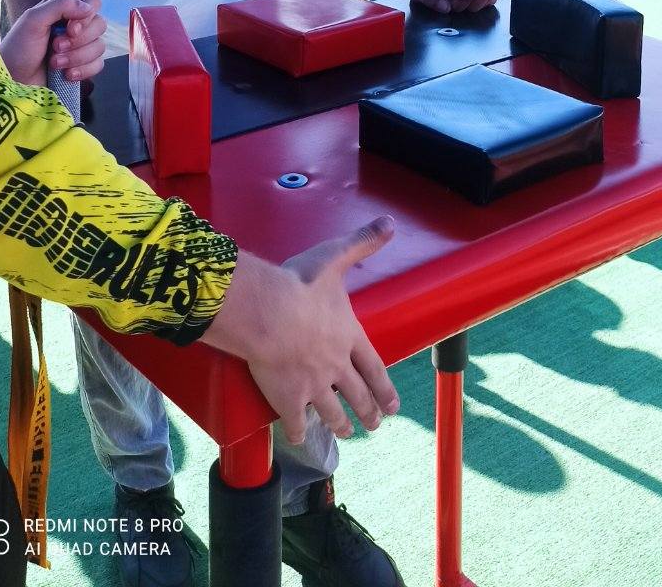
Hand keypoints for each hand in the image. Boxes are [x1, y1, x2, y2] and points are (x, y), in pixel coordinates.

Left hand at [0, 0, 105, 85]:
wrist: (12, 80)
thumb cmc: (18, 47)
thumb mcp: (33, 20)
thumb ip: (60, 5)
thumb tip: (88, 8)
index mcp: (64, 9)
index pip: (93, 1)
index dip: (87, 15)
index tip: (70, 29)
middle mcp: (75, 25)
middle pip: (100, 24)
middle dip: (79, 41)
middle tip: (56, 47)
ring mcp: (80, 47)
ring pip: (100, 47)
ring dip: (77, 57)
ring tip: (54, 63)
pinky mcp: (82, 66)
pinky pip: (98, 65)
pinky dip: (83, 71)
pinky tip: (67, 75)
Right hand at [247, 218, 399, 444]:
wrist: (268, 312)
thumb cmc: (300, 283)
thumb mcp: (335, 257)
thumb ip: (362, 242)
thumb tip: (389, 223)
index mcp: (349, 337)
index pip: (374, 367)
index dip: (385, 387)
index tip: (394, 405)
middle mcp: (336, 365)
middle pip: (357, 395)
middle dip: (368, 411)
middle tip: (376, 424)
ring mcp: (313, 385)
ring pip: (332, 412)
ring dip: (341, 424)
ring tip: (347, 433)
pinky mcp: (287, 399)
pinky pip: (295, 422)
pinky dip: (298, 431)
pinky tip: (300, 437)